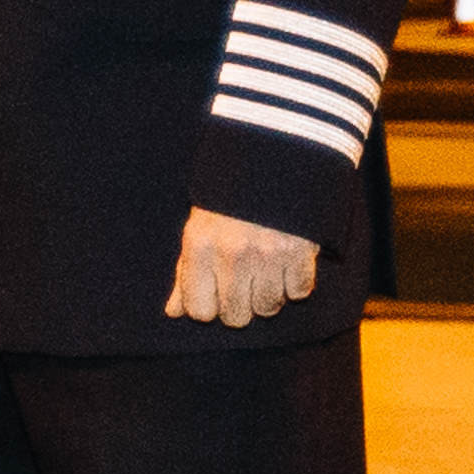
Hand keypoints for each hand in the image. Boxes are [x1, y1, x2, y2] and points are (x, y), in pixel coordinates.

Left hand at [164, 204, 320, 326]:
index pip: (201, 311)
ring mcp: (268, 252)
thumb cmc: (227, 198)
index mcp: (200, 245)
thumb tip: (173, 312)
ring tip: (266, 270)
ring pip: (268, 308)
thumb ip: (186, 272)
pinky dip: (295, 283)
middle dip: (240, 305)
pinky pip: (299, 291)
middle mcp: (232, 252)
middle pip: (236, 317)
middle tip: (244, 282)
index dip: (209, 307)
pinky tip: (287, 262)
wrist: (271, 156)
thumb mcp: (199, 226)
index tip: (216, 294)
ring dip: (268, 295)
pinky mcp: (300, 249)